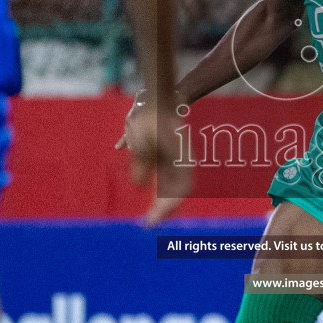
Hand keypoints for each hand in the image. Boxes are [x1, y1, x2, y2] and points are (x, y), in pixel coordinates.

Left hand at [115, 92, 191, 225]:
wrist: (158, 98)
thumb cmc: (149, 118)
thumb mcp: (140, 142)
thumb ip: (141, 165)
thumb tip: (141, 186)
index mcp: (180, 160)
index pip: (177, 192)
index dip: (164, 210)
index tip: (150, 222)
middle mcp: (182, 163)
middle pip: (178, 193)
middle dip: (164, 210)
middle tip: (148, 224)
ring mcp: (178, 161)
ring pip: (174, 188)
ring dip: (163, 202)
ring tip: (151, 216)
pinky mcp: (170, 158)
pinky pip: (168, 180)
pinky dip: (161, 192)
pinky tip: (153, 201)